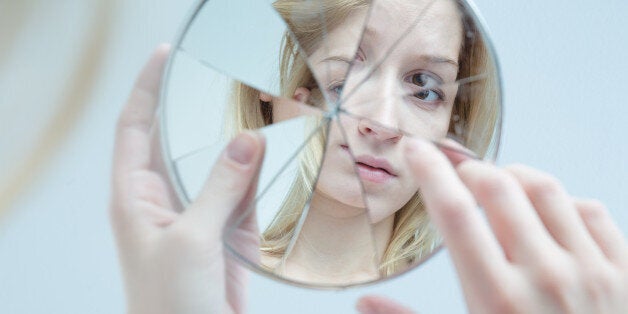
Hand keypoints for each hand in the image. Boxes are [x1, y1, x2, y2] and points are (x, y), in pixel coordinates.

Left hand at [110, 45, 264, 313]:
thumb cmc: (168, 304)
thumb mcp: (191, 238)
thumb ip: (219, 187)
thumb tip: (246, 141)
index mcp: (135, 198)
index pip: (133, 127)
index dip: (145, 88)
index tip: (166, 55)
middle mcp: (161, 202)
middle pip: (176, 143)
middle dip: (198, 114)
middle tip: (227, 83)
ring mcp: (193, 218)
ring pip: (212, 169)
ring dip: (233, 148)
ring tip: (257, 117)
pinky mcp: (219, 235)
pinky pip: (236, 197)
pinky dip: (252, 181)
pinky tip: (269, 165)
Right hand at [357, 139, 627, 312]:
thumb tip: (362, 304)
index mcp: (495, 299)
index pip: (453, 212)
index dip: (429, 171)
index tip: (415, 150)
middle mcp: (544, 277)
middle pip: (498, 187)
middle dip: (469, 169)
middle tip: (456, 173)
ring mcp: (592, 272)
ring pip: (547, 189)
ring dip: (515, 176)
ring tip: (499, 186)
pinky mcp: (626, 274)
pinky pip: (593, 211)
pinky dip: (565, 200)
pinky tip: (548, 214)